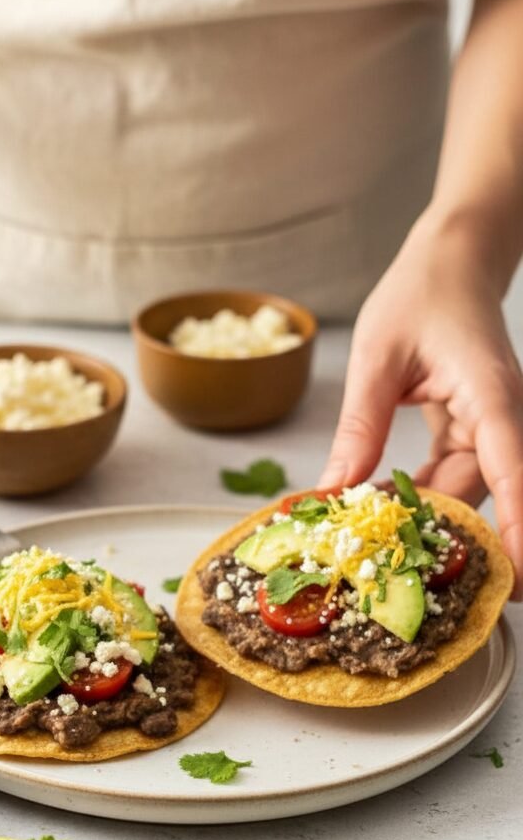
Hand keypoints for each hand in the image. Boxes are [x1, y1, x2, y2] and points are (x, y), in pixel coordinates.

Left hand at [320, 213, 522, 597]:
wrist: (451, 260)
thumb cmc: (421, 292)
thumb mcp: (376, 358)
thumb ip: (359, 427)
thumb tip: (334, 493)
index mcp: (492, 397)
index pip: (513, 475)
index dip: (517, 530)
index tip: (515, 579)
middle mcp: (503, 420)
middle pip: (481, 500)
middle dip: (442, 542)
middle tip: (385, 579)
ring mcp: (491, 429)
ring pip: (461, 495)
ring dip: (420, 522)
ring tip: (365, 548)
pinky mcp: (474, 433)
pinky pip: (448, 479)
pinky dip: (415, 498)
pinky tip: (375, 510)